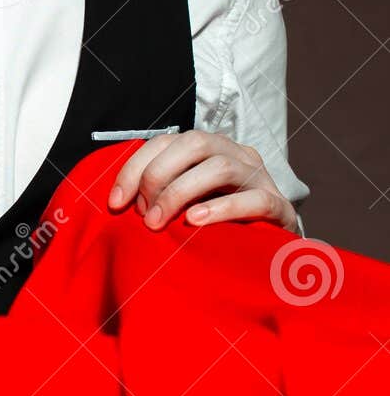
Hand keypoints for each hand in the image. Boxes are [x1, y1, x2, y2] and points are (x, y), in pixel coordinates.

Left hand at [107, 129, 299, 234]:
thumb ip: (157, 196)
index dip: (135, 168)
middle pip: (194, 143)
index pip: (165, 142)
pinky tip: (196, 222)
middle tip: (143, 215)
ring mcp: (259, 177)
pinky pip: (254, 200)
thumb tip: (116, 203)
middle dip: (158, 176)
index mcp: (208, 149)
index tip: (115, 203)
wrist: (270, 253)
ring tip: (159, 222)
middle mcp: (235, 154)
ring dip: (181, 192)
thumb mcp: (182, 205)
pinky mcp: (279, 206)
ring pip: (220, 167)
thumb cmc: (216, 228)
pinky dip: (222, 209)